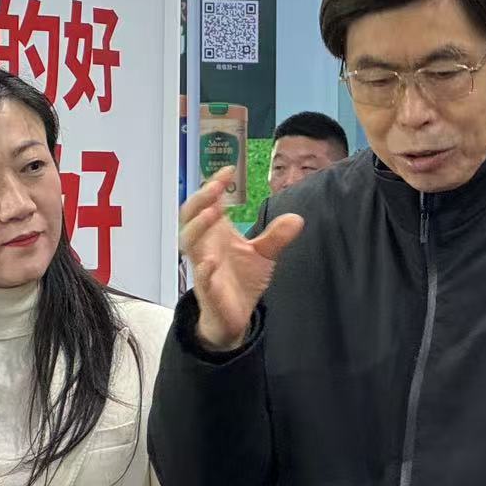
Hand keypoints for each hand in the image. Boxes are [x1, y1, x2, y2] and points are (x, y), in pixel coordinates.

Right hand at [180, 167, 302, 351]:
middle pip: (190, 217)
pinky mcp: (209, 291)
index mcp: (215, 233)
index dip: (213, 185)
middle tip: (215, 186)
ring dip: (198, 227)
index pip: (207, 203)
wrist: (234, 316)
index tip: (228, 169)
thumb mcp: (263, 255)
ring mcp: (203, 268)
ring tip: (212, 212)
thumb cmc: (240, 280)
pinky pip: (201, 279)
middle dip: (200, 199)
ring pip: (189, 243)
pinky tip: (209, 262)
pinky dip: (203, 271)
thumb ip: (276, 236)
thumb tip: (297, 218)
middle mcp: (204, 246)